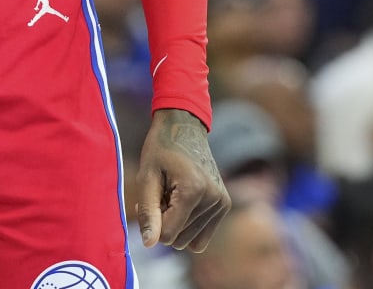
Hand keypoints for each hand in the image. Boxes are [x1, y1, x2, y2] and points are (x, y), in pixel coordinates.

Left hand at [134, 108, 229, 252]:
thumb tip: (149, 244)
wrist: (185, 127)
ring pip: (189, 242)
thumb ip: (148, 212)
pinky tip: (184, 202)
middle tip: (162, 194)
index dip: (153, 221)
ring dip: (176, 224)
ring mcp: (222, 203)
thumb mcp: (146, 177)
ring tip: (173, 196)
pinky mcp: (225, 205)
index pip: (167, 235)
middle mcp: (213, 199)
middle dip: (165, 223)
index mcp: (193, 190)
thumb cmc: (160, 150)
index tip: (150, 197)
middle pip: (178, 241)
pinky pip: (202, 237)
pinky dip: (189, 225)